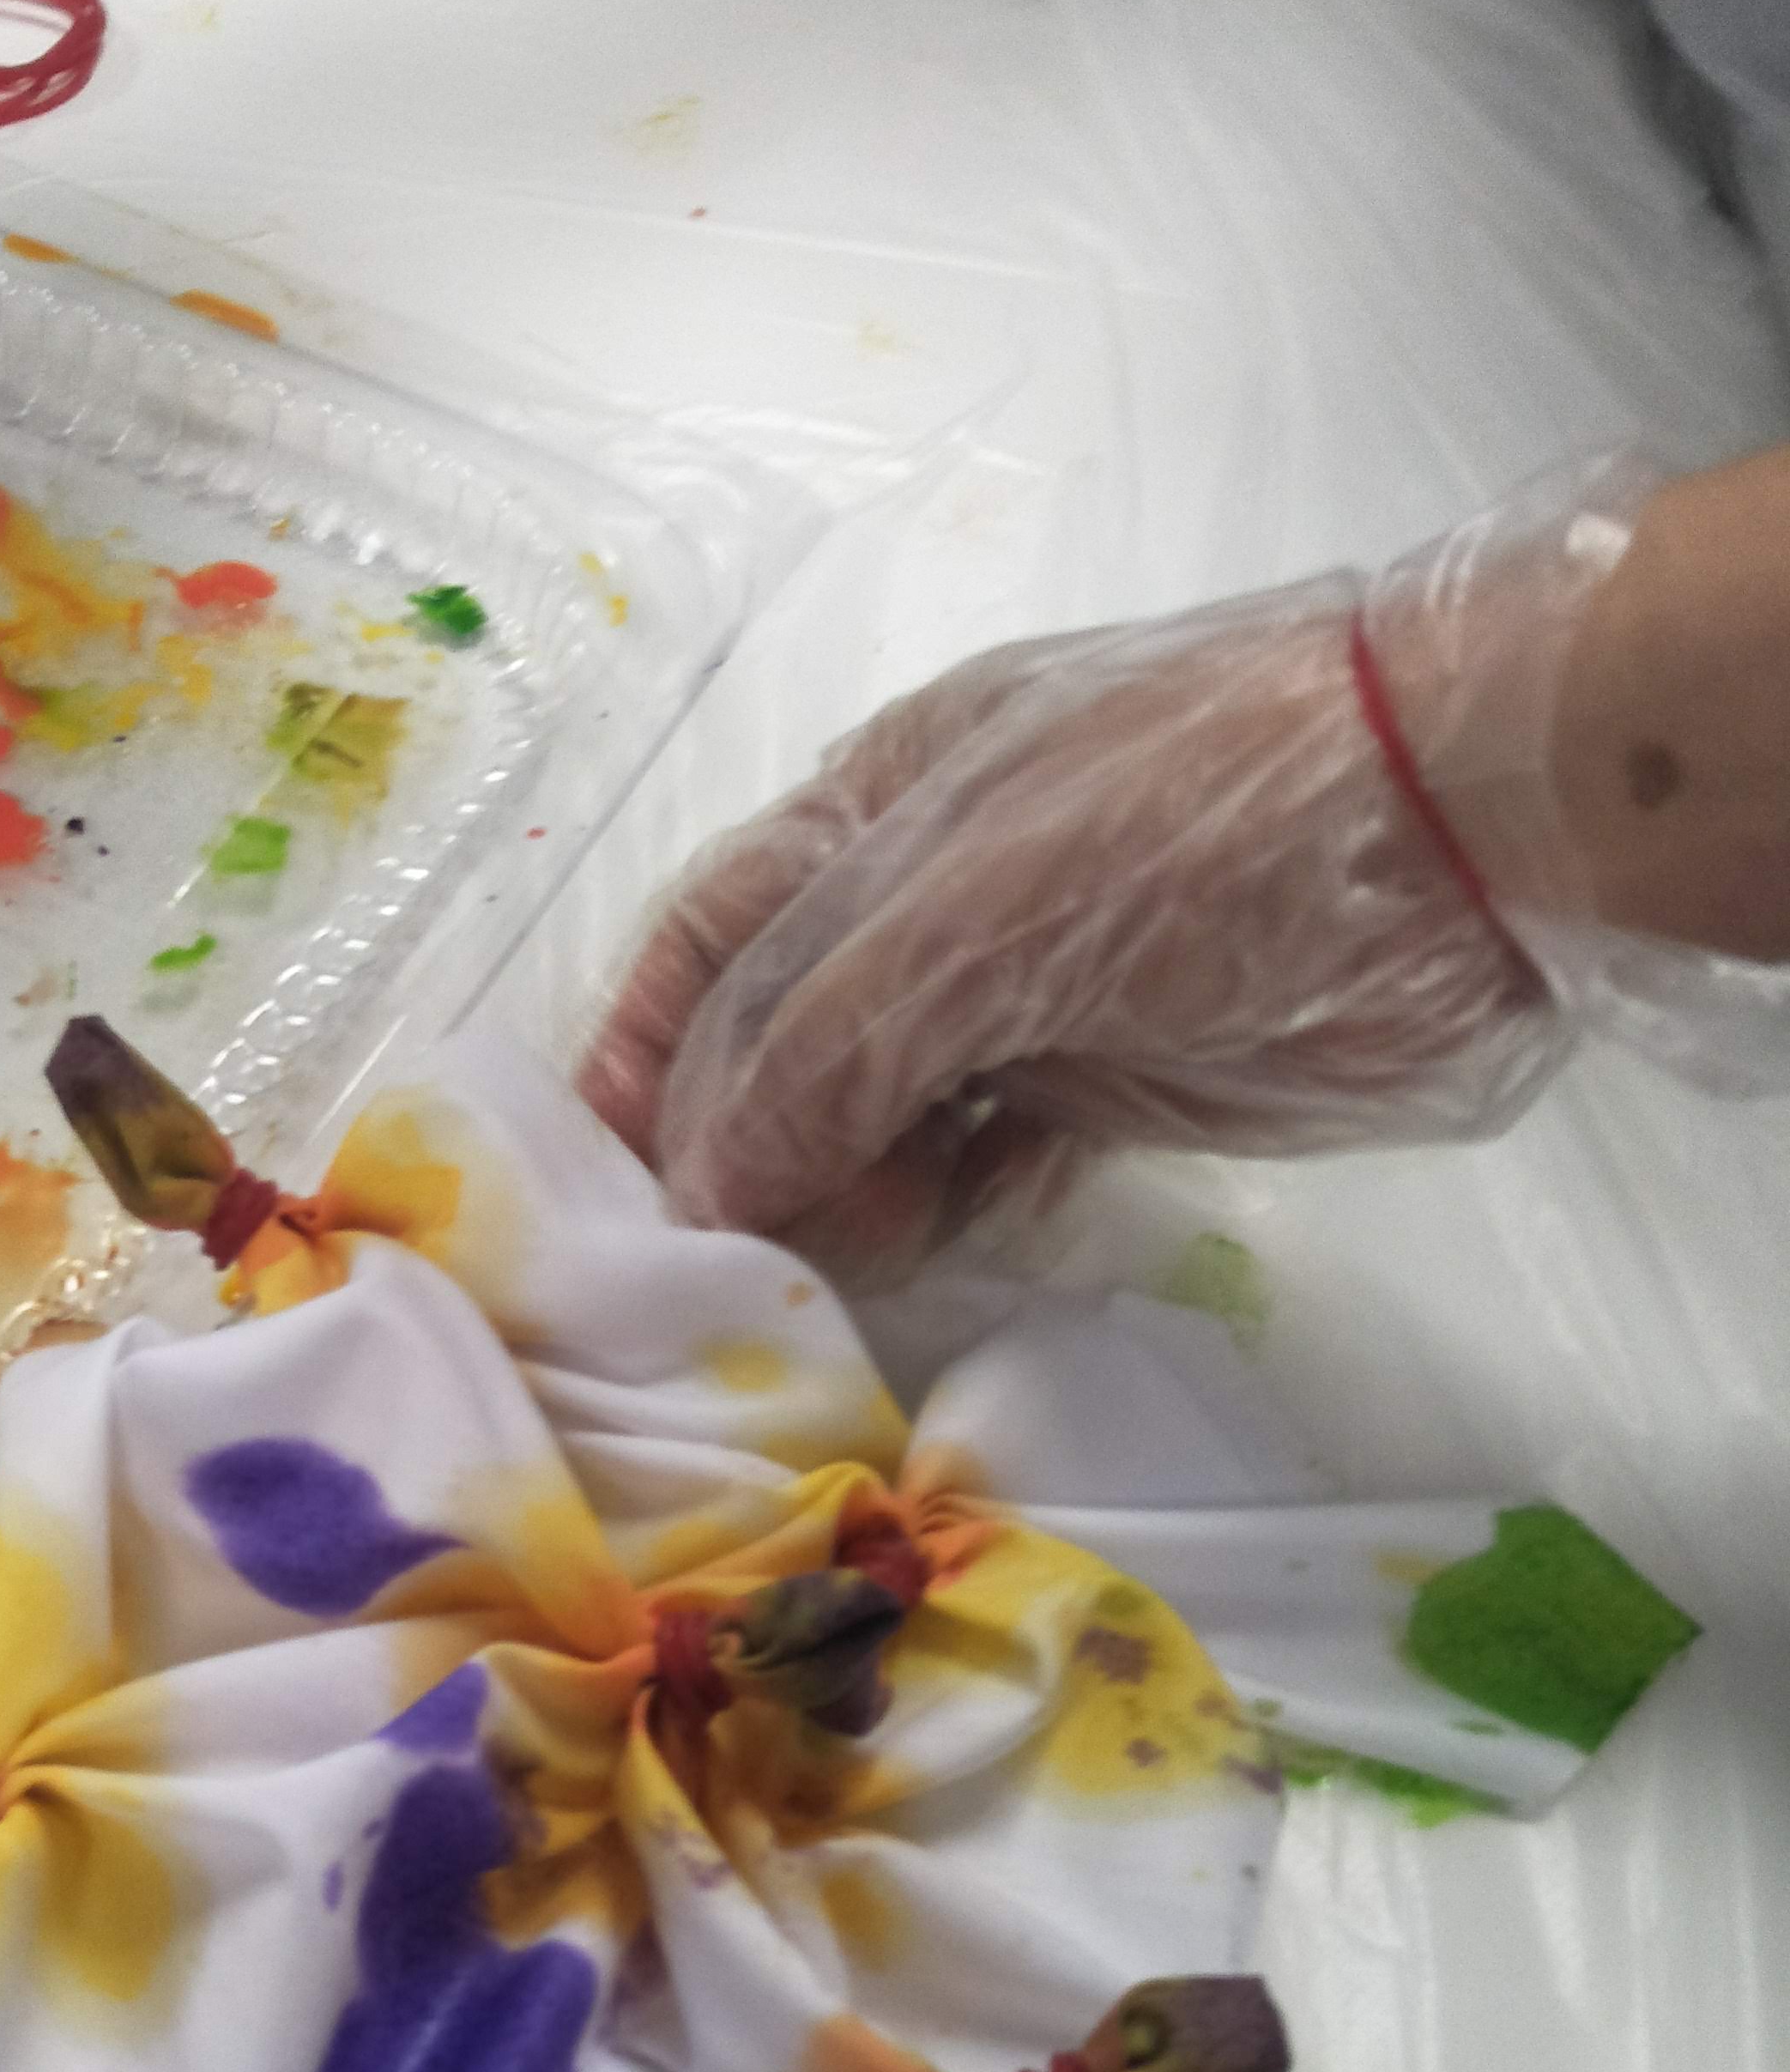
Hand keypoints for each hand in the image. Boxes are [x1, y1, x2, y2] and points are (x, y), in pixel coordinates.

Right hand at [580, 576, 1567, 1268]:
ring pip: (878, 1114)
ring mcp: (1026, 992)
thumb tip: (704, 1183)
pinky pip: (983, 1158)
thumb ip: (825, 1044)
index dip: (645, 1052)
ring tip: (832, 1264)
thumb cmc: (1195, 821)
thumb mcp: (973, 911)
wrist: (1472, 824)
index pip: (712, 936)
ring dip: (838, 1194)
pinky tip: (923, 1249)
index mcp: (875, 804)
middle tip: (715, 1267)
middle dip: (737, 1147)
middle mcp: (932, 898)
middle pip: (784, 1041)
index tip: (599, 1184)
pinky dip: (939, 1208)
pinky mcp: (1114, 1077)